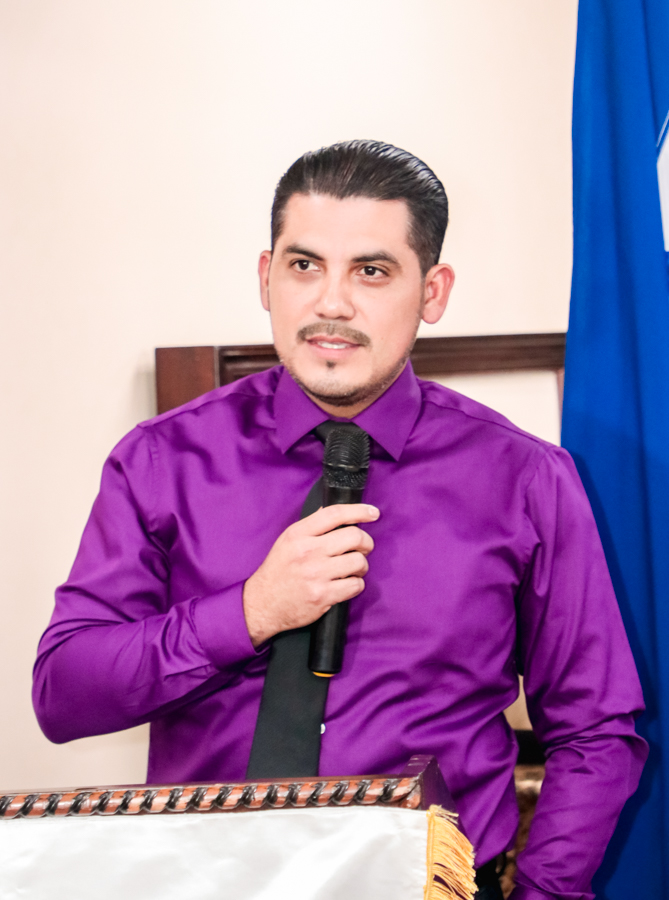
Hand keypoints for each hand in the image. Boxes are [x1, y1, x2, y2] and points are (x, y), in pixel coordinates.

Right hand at [243, 503, 378, 646]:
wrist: (263, 604)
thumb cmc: (278, 571)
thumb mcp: (287, 541)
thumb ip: (310, 526)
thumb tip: (330, 512)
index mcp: (298, 534)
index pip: (335, 514)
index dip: (359, 511)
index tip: (373, 513)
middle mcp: (308, 551)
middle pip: (354, 537)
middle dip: (366, 542)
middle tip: (363, 548)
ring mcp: (316, 574)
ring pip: (358, 562)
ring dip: (361, 566)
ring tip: (353, 569)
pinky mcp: (323, 596)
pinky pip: (355, 585)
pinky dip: (356, 584)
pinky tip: (347, 584)